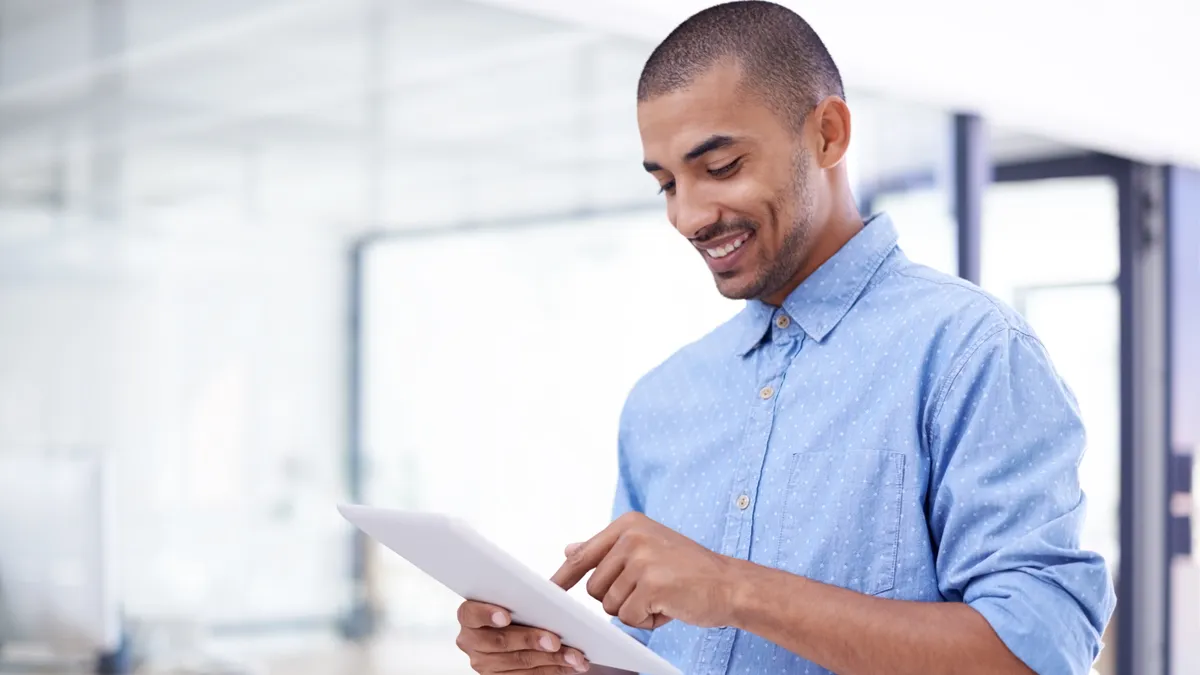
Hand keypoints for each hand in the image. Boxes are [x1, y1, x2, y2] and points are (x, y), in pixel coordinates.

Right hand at [456, 600, 590, 673]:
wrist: (516, 637)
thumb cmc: (516, 610)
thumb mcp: (514, 598)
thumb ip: (520, 595)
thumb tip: (549, 592)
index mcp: (470, 616)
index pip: (470, 613)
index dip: (487, 614)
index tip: (506, 616)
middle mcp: (472, 642)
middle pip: (500, 641)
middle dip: (531, 640)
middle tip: (555, 640)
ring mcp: (485, 663)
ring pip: (519, 662)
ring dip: (552, 659)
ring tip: (574, 655)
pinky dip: (553, 670)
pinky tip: (570, 665)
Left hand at [550, 512, 741, 630]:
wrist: (730, 584)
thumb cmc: (689, 570)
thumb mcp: (647, 548)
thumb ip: (608, 550)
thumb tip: (569, 549)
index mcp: (628, 524)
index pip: (584, 554)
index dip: (563, 577)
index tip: (549, 590)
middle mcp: (632, 536)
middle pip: (594, 588)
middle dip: (618, 600)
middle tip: (649, 591)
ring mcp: (641, 559)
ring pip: (611, 606)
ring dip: (635, 611)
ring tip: (662, 597)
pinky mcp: (651, 584)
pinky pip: (629, 618)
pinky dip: (647, 621)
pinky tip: (668, 606)